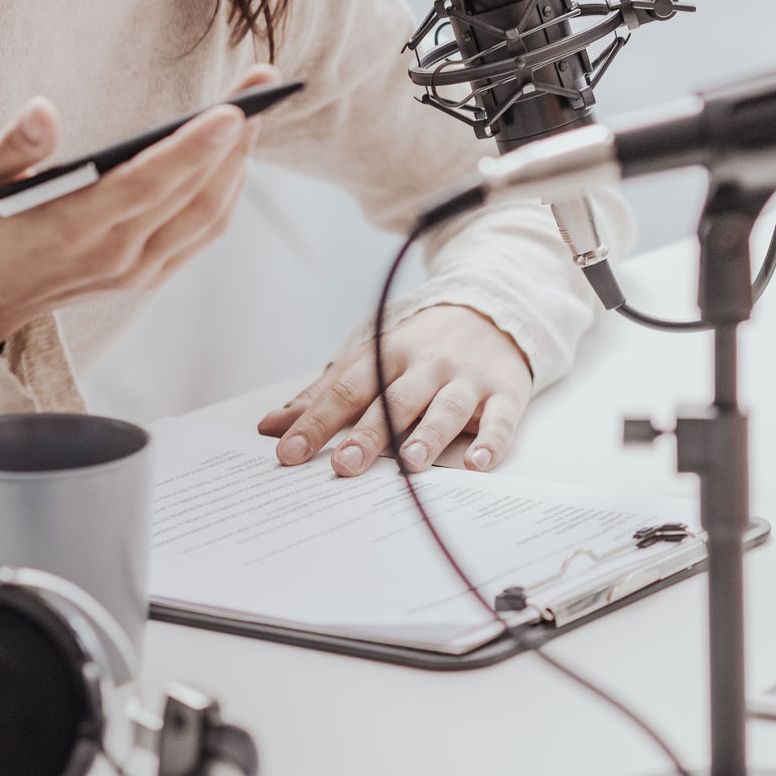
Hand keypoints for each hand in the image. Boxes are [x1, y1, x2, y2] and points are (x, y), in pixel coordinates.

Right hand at [0, 66, 279, 345]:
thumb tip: (43, 111)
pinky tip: (235, 153)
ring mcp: (136, 271)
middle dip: (233, 139)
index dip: (192, 150)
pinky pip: (203, 232)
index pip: (146, 185)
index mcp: (70, 227)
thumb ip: (11, 146)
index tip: (231, 113)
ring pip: (208, 216)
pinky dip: (227, 193)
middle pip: (191, 195)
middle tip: (261, 84)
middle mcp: (113, 255)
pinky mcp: (148, 276)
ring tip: (255, 109)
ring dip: (238, 163)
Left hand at [256, 304, 533, 475]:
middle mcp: (427, 365)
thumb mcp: (372, 359)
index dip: (316, 421)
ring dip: (429, 435)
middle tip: (345, 465)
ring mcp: (467, 378)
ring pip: (446, 407)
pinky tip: (477, 463)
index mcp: (388, 355)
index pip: (347, 389)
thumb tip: (271, 426)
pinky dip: (491, 441)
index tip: (288, 453)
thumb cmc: (424, 346)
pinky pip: (500, 418)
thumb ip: (323, 394)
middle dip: (370, 433)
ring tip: (411, 462)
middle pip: (395, 400)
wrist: (494, 311)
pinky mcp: (504, 392)